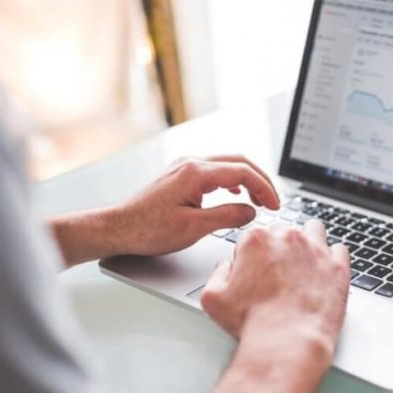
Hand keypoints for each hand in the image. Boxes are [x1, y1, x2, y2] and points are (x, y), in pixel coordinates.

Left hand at [49, 155, 279, 266]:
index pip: (243, 171)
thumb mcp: (194, 228)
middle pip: (238, 162)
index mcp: (195, 173)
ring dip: (247, 180)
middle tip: (273, 202)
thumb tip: (251, 211)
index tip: (274, 205)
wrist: (118, 228)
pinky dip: (232, 181)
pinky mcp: (180, 176)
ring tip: (259, 200)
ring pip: (227, 164)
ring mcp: (184, 167)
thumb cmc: (147, 230)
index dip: (264, 188)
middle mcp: (190, 164)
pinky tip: (236, 194)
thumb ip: (227, 217)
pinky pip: (215, 171)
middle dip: (261, 181)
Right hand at [200, 220, 351, 366]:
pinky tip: (324, 273)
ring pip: (313, 231)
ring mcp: (316, 250)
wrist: (287, 342)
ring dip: (308, 243)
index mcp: (256, 240)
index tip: (255, 273)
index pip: (253, 237)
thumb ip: (217, 273)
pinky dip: (332, 258)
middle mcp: (288, 238)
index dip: (252, 257)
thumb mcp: (213, 298)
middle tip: (278, 274)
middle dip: (280, 249)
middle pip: (283, 233)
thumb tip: (226, 266)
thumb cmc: (252, 323)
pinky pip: (339, 250)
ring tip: (303, 266)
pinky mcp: (338, 266)